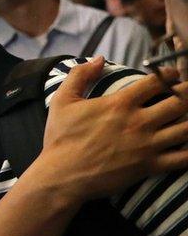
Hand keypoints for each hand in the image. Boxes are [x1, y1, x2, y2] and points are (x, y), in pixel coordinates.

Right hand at [37, 57, 187, 199]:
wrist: (61, 176)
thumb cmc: (60, 139)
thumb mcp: (61, 101)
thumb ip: (80, 75)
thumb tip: (99, 58)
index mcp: (120, 104)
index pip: (157, 81)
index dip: (170, 74)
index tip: (173, 75)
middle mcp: (138, 122)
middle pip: (180, 101)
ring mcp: (146, 146)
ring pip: (186, 128)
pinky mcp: (149, 167)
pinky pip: (183, 158)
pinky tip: (187, 144)